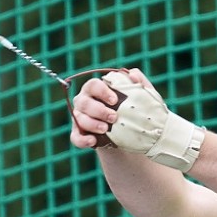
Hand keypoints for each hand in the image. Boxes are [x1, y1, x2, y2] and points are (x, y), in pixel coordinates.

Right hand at [70, 69, 204, 172]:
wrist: (129, 135)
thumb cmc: (132, 110)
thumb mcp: (141, 97)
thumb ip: (140, 83)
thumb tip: (133, 74)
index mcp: (95, 89)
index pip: (93, 85)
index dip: (102, 91)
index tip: (115, 100)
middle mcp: (84, 101)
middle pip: (83, 102)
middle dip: (98, 110)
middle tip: (114, 117)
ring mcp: (80, 118)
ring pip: (79, 119)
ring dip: (91, 124)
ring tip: (105, 129)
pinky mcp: (79, 134)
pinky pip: (75, 137)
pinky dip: (82, 140)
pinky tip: (93, 141)